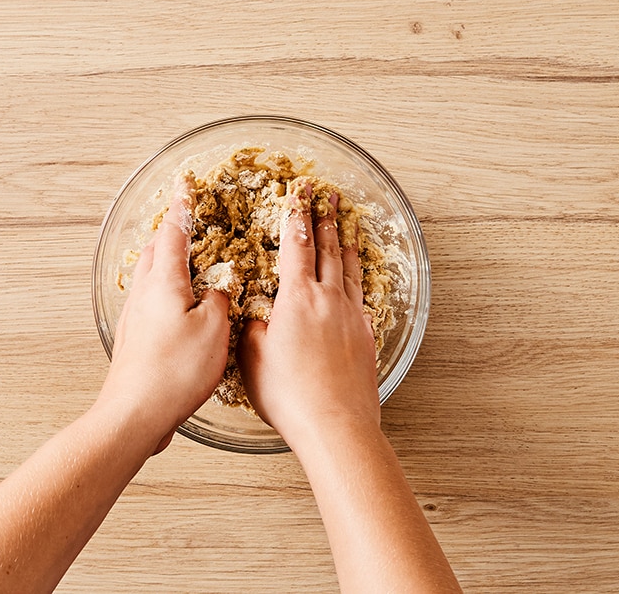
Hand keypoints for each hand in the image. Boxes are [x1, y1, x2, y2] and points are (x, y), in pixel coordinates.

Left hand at [100, 180, 230, 451]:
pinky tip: (178, 307)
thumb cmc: (174, 372)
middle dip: (171, 232)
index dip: (183, 206)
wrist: (134, 414)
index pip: (173, 231)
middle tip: (188, 221)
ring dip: (167, 262)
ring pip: (150, 276)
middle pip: (155, 250)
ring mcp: (134, 316)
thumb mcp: (214, 329)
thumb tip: (218, 289)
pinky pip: (150, 302)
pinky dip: (165, 292)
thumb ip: (219, 300)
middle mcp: (143, 293)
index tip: (186, 185)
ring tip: (187, 261)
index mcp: (163, 281)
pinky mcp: (134, 339)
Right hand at [237, 190, 379, 444]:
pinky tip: (358, 281)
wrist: (336, 425)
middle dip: (326, 219)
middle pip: (328, 250)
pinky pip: (363, 297)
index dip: (296, 216)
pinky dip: (360, 280)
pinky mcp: (366, 337)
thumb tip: (254, 316)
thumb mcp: (253, 359)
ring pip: (350, 270)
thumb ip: (252, 329)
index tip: (299, 193)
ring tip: (349, 225)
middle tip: (330, 197)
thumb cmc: (290, 396)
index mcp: (297, 299)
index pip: (296, 246)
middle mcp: (328, 301)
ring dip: (347, 244)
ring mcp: (352, 318)